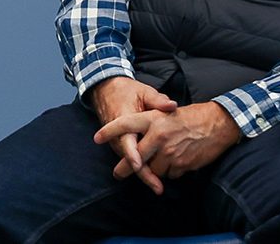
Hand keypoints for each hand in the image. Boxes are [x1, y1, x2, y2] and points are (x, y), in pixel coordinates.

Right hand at [86, 77, 177, 193]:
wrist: (106, 91)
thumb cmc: (127, 91)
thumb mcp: (143, 91)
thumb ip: (157, 100)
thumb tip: (172, 106)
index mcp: (123, 119)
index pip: (126, 140)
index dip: (133, 154)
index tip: (140, 165)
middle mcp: (117, 134)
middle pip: (129, 158)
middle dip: (143, 174)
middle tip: (158, 187)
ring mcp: (117, 141)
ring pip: (129, 161)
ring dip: (143, 174)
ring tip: (158, 186)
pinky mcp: (119, 144)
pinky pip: (130, 158)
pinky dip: (141, 167)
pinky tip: (154, 176)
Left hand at [93, 101, 240, 187]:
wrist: (217, 124)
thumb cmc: (191, 117)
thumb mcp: (167, 112)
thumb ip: (150, 124)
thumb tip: (133, 138)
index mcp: (153, 119)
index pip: (125, 124)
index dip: (110, 131)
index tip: (97, 138)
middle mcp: (159, 135)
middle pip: (135, 157)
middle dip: (125, 168)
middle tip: (117, 174)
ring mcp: (170, 152)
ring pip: (153, 169)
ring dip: (154, 169)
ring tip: (162, 159)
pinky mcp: (181, 164)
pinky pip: (169, 174)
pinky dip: (170, 171)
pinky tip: (177, 161)